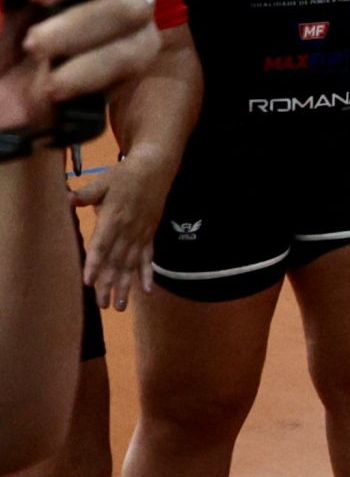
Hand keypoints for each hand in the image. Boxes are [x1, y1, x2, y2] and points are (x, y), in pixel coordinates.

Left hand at [72, 152, 170, 311]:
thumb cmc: (124, 176)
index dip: (96, 263)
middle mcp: (129, 230)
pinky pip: (149, 258)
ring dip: (126, 286)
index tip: (89, 281)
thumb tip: (68, 198)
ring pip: (132, 265)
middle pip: (117, 261)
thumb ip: (86, 193)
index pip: (103, 245)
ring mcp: (141, 234)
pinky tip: (147, 290)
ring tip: (119, 306)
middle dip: (109, 284)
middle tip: (102, 305)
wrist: (154, 170)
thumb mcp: (103, 182)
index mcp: (114, 217)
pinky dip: (148, 274)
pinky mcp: (150, 235)